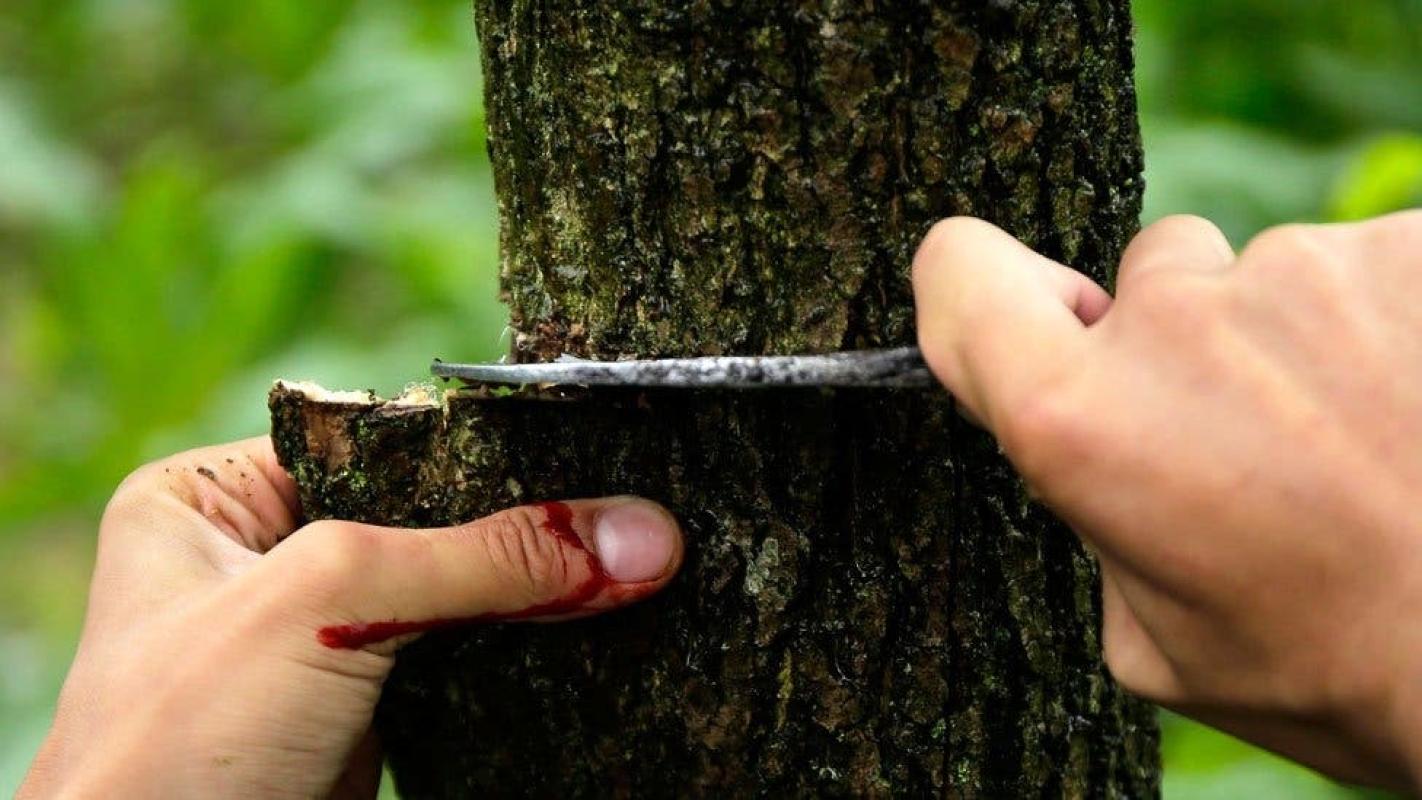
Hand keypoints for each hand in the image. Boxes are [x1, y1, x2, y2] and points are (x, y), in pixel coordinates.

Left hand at [19, 437, 682, 798]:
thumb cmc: (172, 747)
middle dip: (521, 529)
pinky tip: (588, 629)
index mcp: (213, 501)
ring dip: (533, 595)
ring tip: (632, 565)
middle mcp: (262, 562)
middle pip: (428, 520)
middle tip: (631, 515)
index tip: (592, 451)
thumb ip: (484, 560)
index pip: (380, 446)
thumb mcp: (329, 603)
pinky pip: (462, 663)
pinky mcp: (363, 717)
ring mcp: (315, 646)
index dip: (482, 452)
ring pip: (453, 596)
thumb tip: (635, 534)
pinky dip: (523, 653)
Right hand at [912, 211, 1421, 790]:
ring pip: (1273, 276)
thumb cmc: (1343, 670)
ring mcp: (1308, 268)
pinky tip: (1416, 410)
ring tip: (1365, 445)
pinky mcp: (1417, 243)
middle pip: (1149, 273)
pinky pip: (1373, 267)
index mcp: (1082, 422)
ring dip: (1301, 342)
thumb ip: (1094, 519)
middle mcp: (1178, 320)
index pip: (962, 274)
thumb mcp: (1154, 645)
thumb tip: (1101, 461)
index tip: (1047, 320)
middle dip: (1185, 339)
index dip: (980, 291)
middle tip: (1261, 444)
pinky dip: (1392, 324)